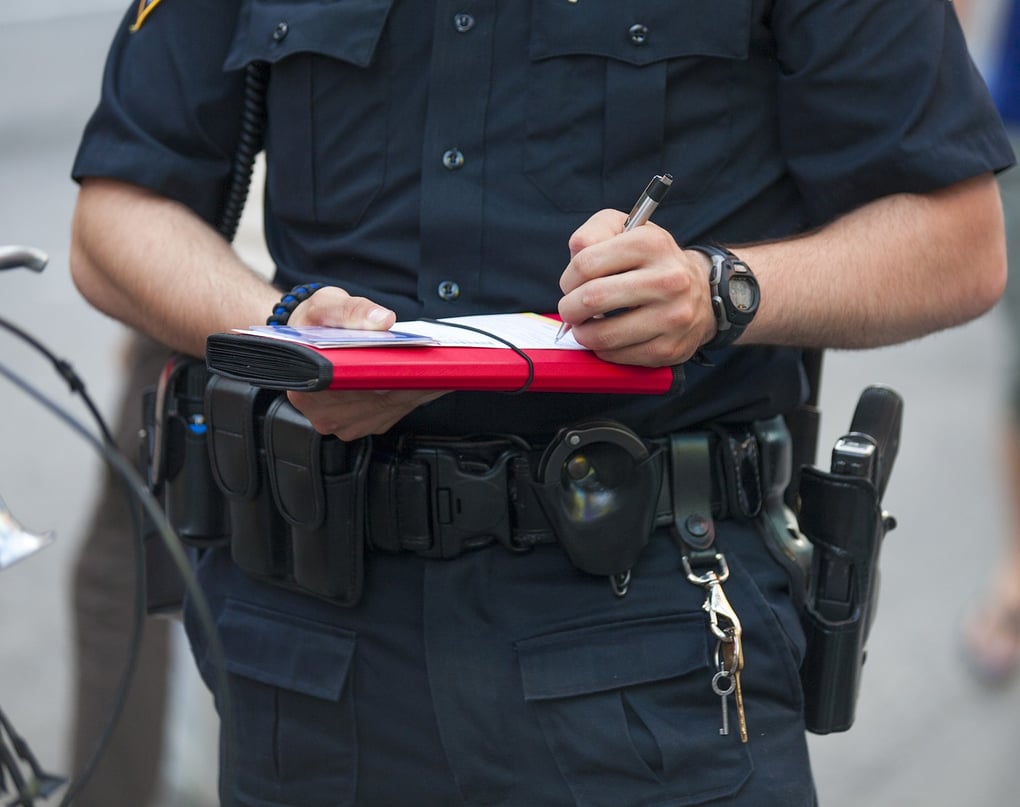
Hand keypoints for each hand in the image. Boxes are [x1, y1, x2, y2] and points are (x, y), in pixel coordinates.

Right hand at [286, 286, 446, 439]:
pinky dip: (415, 395)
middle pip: (382, 399)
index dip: (391, 373)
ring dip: (420, 389)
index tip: (418, 363)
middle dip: (413, 379)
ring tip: (441, 367)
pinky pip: (397, 412)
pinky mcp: (364, 425)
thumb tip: (382, 320)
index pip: (358, 383)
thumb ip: (351, 311)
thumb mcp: (326, 305)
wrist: (305, 340)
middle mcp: (325, 413)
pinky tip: (429, 378)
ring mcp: (345, 423)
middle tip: (443, 362)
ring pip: (394, 408)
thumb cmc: (313, 324)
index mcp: (308, 385)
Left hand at [557, 210, 716, 365]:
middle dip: (569, 308)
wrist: (701, 292)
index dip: (568, 278)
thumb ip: (593, 233)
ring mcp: (672, 317)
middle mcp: (668, 279)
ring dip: (583, 334)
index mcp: (652, 244)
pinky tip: (610, 337)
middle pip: (592, 299)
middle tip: (572, 310)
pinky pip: (617, 356)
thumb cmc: (651, 261)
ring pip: (602, 334)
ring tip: (586, 325)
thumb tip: (576, 256)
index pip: (586, 264)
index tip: (571, 285)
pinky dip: (604, 350)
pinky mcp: (669, 348)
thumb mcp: (626, 229)